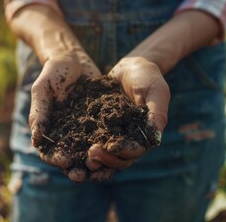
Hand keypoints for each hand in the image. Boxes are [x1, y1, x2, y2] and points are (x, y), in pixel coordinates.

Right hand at [29, 51, 100, 181]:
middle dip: (76, 169)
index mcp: (52, 131)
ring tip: (100, 170)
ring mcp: (86, 130)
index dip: (57, 159)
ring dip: (94, 164)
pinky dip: (111, 147)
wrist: (74, 59)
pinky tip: (116, 152)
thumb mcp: (42, 90)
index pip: (51, 152)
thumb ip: (39, 113)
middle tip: (82, 175)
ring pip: (90, 153)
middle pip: (71, 159)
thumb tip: (36, 140)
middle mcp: (69, 135)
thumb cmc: (53, 73)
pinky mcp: (103, 122)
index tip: (65, 160)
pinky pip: (107, 138)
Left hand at [86, 57, 169, 176]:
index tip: (111, 147)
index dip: (123, 152)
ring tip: (80, 155)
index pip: (135, 151)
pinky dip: (80, 146)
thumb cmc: (148, 76)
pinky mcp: (98, 127)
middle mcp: (127, 140)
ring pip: (103, 154)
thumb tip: (155, 140)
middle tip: (90, 154)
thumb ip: (157, 114)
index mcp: (143, 135)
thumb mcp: (156, 91)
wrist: (130, 66)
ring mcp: (112, 135)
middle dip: (105, 159)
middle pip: (117, 159)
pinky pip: (88, 140)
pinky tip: (68, 145)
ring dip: (93, 158)